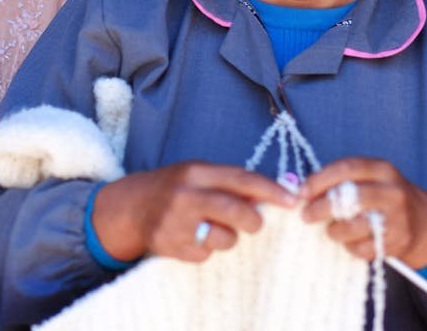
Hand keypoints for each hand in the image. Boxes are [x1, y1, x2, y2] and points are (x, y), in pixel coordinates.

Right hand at [92, 162, 297, 262]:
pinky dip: (206, 249)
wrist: (132, 206)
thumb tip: (277, 193)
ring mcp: (174, 222)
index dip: (271, 191)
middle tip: (254, 223)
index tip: (293, 201)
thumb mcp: (200, 174)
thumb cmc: (176, 187)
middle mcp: (184, 195)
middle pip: (235, 211)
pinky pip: (205, 254)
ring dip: (228, 237)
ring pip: (224, 238)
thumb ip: (232, 182)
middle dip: (253, 220)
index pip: (242, 179)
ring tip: (213, 228)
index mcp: (195, 172)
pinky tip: (194, 237)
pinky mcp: (169, 246)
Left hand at [299, 157, 426, 267]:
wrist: (423, 222)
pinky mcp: (396, 242)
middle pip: (349, 198)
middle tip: (305, 215)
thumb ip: (340, 179)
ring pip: (353, 227)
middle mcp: (392, 192)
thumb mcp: (369, 178)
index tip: (301, 193)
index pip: (346, 169)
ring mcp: (397, 219)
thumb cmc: (383, 196)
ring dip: (334, 230)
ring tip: (330, 229)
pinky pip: (361, 248)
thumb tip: (300, 189)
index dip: (319, 180)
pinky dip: (349, 246)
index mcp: (382, 169)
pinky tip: (349, 240)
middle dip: (320, 208)